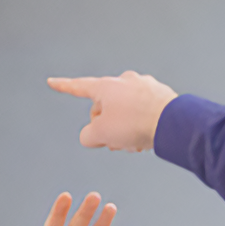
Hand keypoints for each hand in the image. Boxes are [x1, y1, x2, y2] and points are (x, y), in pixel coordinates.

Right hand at [47, 71, 177, 151]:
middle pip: (104, 106)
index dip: (63, 86)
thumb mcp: (100, 134)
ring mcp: (144, 86)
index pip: (78, 87)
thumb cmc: (135, 124)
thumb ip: (88, 135)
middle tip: (112, 142)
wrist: (172, 122)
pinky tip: (145, 138)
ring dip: (123, 129)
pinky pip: (141, 112)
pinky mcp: (160, 96)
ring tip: (131, 143)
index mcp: (106, 87)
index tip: (52, 81)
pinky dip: (138, 126)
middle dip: (105, 125)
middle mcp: (125, 81)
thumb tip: (93, 134)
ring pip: (124, 111)